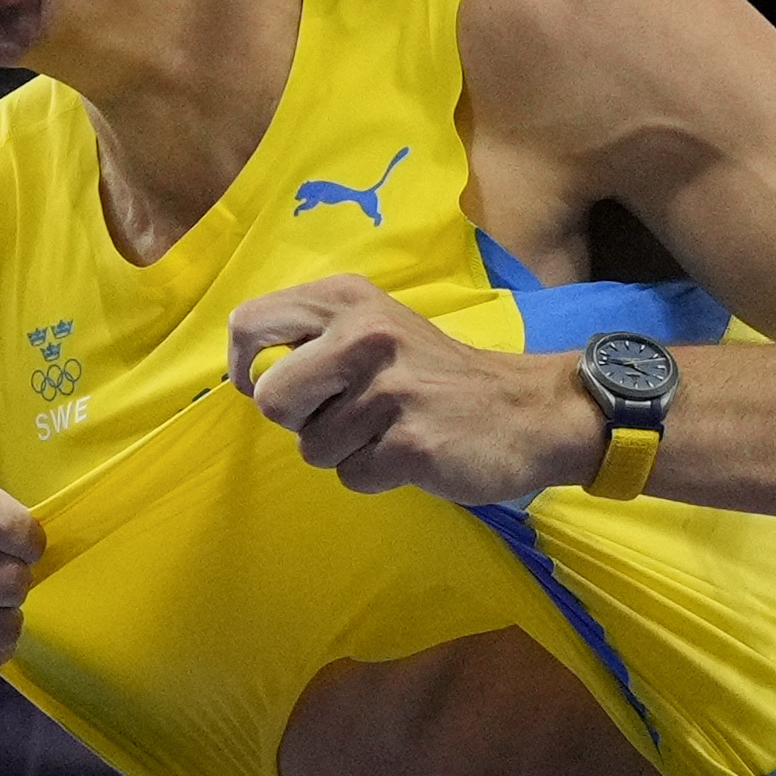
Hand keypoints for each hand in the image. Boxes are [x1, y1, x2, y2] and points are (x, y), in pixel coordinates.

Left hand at [233, 273, 600, 500]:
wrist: (528, 411)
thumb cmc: (437, 374)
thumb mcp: (376, 326)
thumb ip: (316, 337)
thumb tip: (253, 378)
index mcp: (348, 300)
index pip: (250, 325)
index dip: (247, 368)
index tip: (266, 386)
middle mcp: (364, 335)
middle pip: (272, 399)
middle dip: (298, 421)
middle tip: (340, 415)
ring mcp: (389, 391)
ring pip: (312, 448)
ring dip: (345, 451)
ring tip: (388, 431)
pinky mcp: (410, 443)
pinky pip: (352, 475)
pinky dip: (375, 474)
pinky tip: (410, 453)